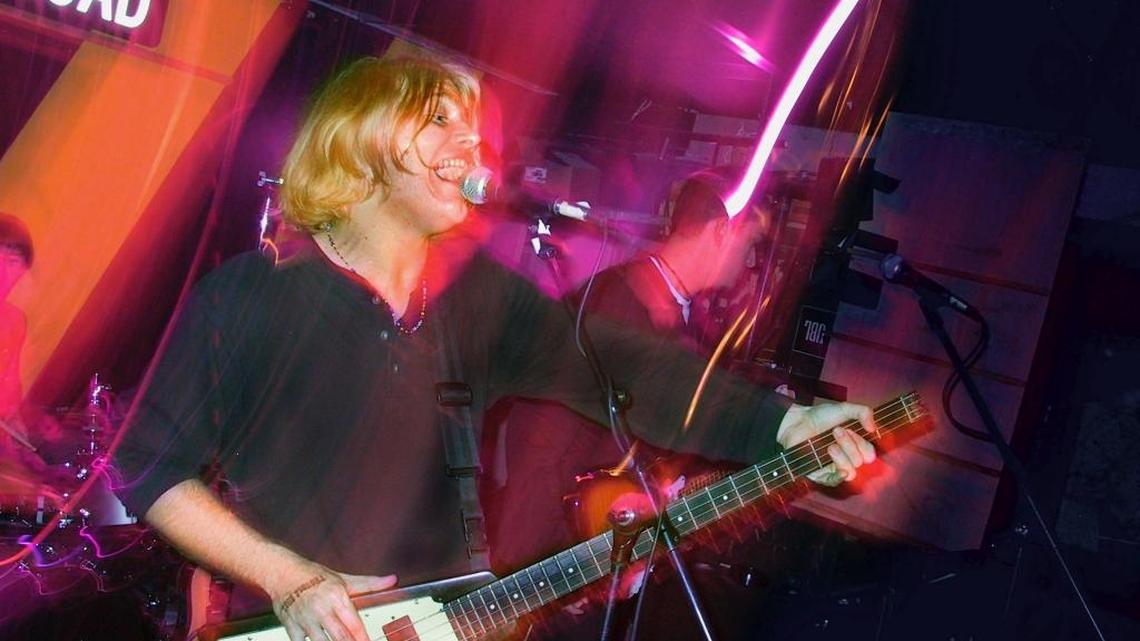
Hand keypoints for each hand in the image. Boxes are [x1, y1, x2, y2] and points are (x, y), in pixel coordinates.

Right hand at [267, 560, 396, 640]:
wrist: (283, 572)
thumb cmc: (314, 576)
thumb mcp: (344, 579)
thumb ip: (369, 584)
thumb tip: (392, 580)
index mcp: (336, 596)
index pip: (354, 623)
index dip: (363, 638)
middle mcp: (321, 608)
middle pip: (340, 636)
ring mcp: (305, 619)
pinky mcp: (291, 626)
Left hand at [776, 402, 877, 486]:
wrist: (798, 420)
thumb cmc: (821, 416)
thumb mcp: (845, 409)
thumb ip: (863, 412)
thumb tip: (873, 429)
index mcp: (856, 446)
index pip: (869, 454)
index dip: (862, 444)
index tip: (850, 429)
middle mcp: (847, 458)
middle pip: (859, 462)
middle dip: (849, 445)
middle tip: (836, 431)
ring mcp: (834, 467)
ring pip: (850, 473)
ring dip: (842, 457)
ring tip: (830, 445)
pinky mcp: (819, 474)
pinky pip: (833, 482)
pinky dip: (840, 478)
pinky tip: (842, 471)